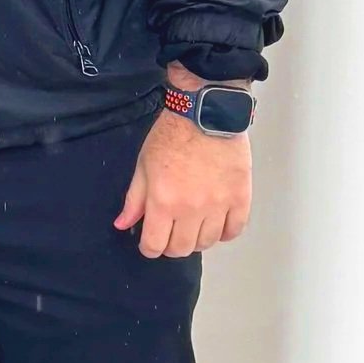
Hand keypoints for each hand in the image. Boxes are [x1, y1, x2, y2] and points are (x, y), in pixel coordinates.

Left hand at [115, 75, 253, 260]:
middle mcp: (191, 209)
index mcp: (163, 202)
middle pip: (182, 249)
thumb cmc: (171, 136)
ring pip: (208, 242)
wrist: (206, 113)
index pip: (155, 246)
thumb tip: (123, 224)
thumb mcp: (143, 165)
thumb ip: (134, 199)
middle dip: (172, 246)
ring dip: (198, 239)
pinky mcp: (240, 197)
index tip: (151, 241)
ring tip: (194, 226)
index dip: (150, 248)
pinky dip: (225, 233)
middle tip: (171, 233)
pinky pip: (234, 230)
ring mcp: (218, 205)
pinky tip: (217, 224)